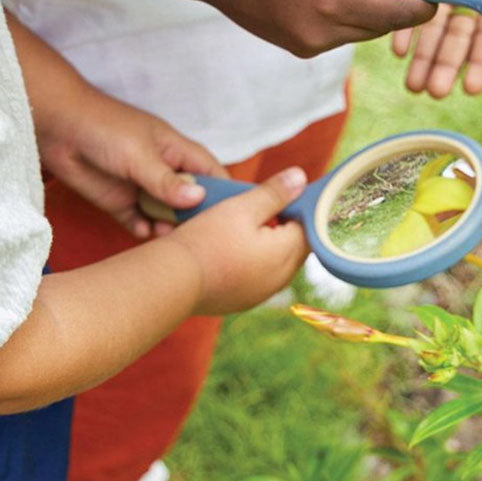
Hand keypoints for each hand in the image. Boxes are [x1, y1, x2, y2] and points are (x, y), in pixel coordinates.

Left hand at [37, 86, 226, 240]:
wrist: (56, 126)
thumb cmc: (105, 128)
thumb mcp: (140, 154)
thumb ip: (166, 181)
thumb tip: (198, 200)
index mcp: (177, 151)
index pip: (211, 173)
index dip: (224, 192)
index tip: (234, 216)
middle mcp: (164, 171)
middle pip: (191, 200)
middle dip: (196, 217)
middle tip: (200, 237)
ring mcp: (141, 187)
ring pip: (165, 215)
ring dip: (169, 228)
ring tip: (168, 238)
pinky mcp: (118, 201)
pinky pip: (138, 222)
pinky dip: (143, 231)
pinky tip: (143, 233)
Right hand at [168, 168, 309, 314]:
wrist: (172, 280)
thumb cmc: (207, 239)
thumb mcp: (242, 207)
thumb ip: (274, 193)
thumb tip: (302, 178)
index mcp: (286, 254)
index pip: (309, 226)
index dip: (297, 206)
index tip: (280, 194)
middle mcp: (281, 279)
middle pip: (295, 245)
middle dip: (284, 226)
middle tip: (261, 207)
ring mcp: (262, 293)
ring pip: (277, 262)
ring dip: (268, 244)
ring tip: (244, 227)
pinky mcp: (243, 301)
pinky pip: (259, 276)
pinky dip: (253, 261)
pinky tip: (232, 249)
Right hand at [201, 0, 435, 56]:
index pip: (401, 12)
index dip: (425, 0)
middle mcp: (323, 32)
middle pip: (385, 25)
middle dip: (395, 0)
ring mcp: (309, 45)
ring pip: (363, 32)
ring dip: (369, 8)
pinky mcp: (299, 49)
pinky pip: (340, 35)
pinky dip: (345, 14)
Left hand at [393, 0, 481, 96]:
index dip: (479, 62)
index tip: (470, 88)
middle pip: (456, 38)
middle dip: (445, 65)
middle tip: (432, 92)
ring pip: (431, 27)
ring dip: (423, 57)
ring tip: (413, 84)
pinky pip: (409, 0)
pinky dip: (402, 24)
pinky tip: (397, 48)